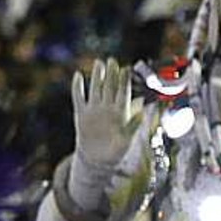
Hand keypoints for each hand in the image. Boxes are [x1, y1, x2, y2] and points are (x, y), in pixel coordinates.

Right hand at [70, 58, 132, 172]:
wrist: (98, 159)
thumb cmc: (116, 151)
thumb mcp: (127, 140)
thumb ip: (133, 126)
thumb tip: (142, 112)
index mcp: (121, 112)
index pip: (123, 92)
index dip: (124, 80)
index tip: (126, 69)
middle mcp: (108, 108)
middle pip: (110, 87)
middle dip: (111, 73)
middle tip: (112, 60)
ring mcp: (94, 109)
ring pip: (96, 88)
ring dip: (97, 76)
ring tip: (98, 63)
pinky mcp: (82, 114)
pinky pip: (79, 98)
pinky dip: (77, 87)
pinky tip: (78, 76)